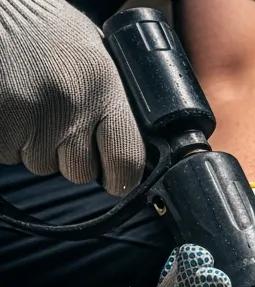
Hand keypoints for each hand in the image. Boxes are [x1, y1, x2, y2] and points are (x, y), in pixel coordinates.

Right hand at [0, 0, 144, 194]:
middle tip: (55, 122)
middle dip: (67, 157)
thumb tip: (131, 146)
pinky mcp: (0, 121)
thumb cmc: (44, 28)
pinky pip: (8, 154)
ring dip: (33, 146)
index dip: (120, 178)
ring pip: (40, 164)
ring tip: (27, 104)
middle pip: (79, 171)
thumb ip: (113, 100)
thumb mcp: (94, 54)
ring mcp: (31, 111)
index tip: (114, 179)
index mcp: (104, 86)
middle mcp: (71, 102)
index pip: (127, 159)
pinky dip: (7, 139)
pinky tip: (9, 107)